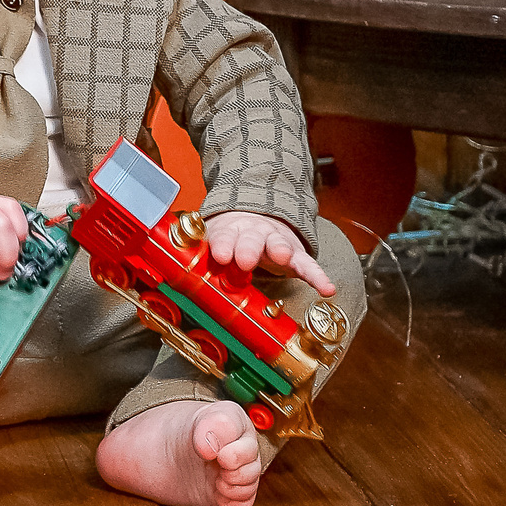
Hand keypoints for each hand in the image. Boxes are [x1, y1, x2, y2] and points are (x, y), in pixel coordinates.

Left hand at [204, 211, 333, 295]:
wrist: (255, 217)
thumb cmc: (230, 239)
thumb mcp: (211, 243)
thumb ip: (201, 255)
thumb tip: (179, 271)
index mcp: (229, 231)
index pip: (224, 236)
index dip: (223, 244)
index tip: (221, 254)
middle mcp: (254, 234)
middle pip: (251, 239)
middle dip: (248, 248)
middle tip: (245, 259)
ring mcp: (276, 242)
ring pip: (279, 244)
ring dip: (280, 250)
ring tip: (283, 256)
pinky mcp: (295, 255)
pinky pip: (307, 265)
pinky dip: (318, 276)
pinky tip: (327, 288)